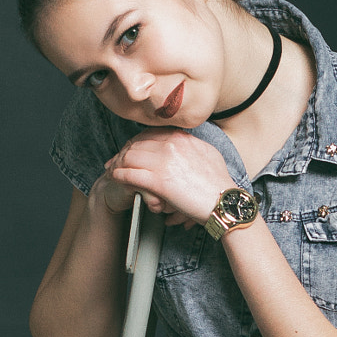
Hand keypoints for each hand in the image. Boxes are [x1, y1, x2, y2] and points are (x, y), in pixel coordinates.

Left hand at [101, 132, 232, 228]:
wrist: (225, 202)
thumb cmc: (219, 185)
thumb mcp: (207, 155)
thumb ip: (191, 146)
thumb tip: (183, 142)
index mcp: (182, 138)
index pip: (149, 134)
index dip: (135, 142)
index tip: (128, 150)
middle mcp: (172, 145)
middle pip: (136, 143)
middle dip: (122, 153)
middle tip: (113, 162)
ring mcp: (165, 162)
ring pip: (130, 157)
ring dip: (117, 164)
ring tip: (111, 171)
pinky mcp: (159, 181)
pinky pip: (131, 174)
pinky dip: (119, 175)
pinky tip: (114, 178)